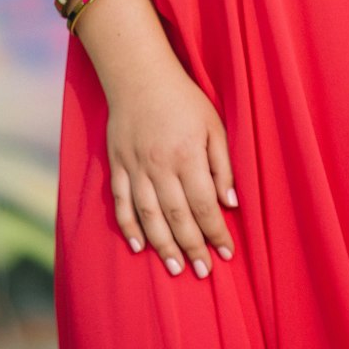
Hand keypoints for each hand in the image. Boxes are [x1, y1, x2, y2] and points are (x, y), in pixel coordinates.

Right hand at [107, 53, 237, 278]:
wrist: (139, 76)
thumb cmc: (184, 100)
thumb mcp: (213, 125)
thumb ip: (223, 165)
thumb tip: (231, 204)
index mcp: (187, 155)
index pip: (204, 204)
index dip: (216, 232)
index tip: (227, 254)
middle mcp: (160, 166)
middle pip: (177, 217)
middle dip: (192, 248)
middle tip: (203, 273)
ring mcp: (135, 167)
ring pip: (149, 216)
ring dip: (162, 246)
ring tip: (176, 268)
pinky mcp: (117, 165)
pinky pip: (121, 202)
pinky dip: (128, 227)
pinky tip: (138, 246)